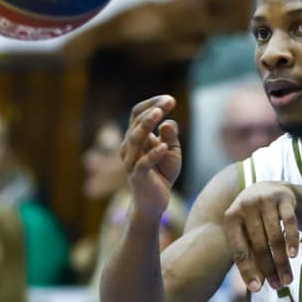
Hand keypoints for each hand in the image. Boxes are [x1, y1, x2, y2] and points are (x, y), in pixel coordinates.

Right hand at [120, 95, 181, 219]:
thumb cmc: (162, 173)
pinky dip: (153, 154)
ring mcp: (131, 161)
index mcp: (135, 137)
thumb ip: (171, 136)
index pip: (138, 114)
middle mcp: (129, 147)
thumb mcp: (172, 151)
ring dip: (147, 125)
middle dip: (153, 110)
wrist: (153, 202)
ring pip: (135, 139)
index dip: (153, 104)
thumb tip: (168, 121)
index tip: (170, 100)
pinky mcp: (138, 177)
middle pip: (136, 123)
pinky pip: (143, 163)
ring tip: (160, 114)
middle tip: (168, 102)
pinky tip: (164, 147)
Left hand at [223, 181, 300, 291]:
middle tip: (277, 287)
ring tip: (287, 279)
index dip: (247, 271)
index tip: (257, 289)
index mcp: (231, 217)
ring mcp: (266, 199)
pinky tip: (294, 256)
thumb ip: (247, 254)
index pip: (239, 250)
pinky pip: (290, 222)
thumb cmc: (254, 219)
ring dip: (282, 261)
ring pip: (275, 236)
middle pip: (258, 245)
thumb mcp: (244, 231)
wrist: (271, 188)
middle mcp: (246, 205)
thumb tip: (256, 286)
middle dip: (269, 269)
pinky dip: (292, 240)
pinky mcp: (284, 196)